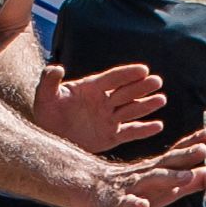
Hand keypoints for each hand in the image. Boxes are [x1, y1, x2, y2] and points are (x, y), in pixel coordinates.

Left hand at [36, 63, 169, 151]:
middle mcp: (103, 102)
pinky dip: (144, 130)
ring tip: (161, 100)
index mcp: (91, 88)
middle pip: (126, 92)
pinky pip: (130, 132)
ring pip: (132, 110)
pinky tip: (158, 126)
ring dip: (146, 105)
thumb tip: (56, 68)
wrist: (49, 139)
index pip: (113, 78)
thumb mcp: (44, 96)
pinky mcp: (111, 137)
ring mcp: (109, 119)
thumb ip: (49, 81)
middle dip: (142, 87)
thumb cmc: (46, 113)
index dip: (127, 74)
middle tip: (157, 81)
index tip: (143, 69)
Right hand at [82, 132, 205, 206]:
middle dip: (185, 156)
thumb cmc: (139, 188)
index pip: (178, 154)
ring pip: (150, 181)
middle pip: (167, 163)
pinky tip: (141, 206)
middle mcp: (147, 174)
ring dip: (168, 178)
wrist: (94, 190)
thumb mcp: (172, 185)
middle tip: (202, 149)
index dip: (192, 145)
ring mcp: (132, 188)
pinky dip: (133, 204)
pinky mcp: (118, 206)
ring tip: (185, 179)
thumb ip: (200, 180)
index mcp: (160, 169)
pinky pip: (125, 205)